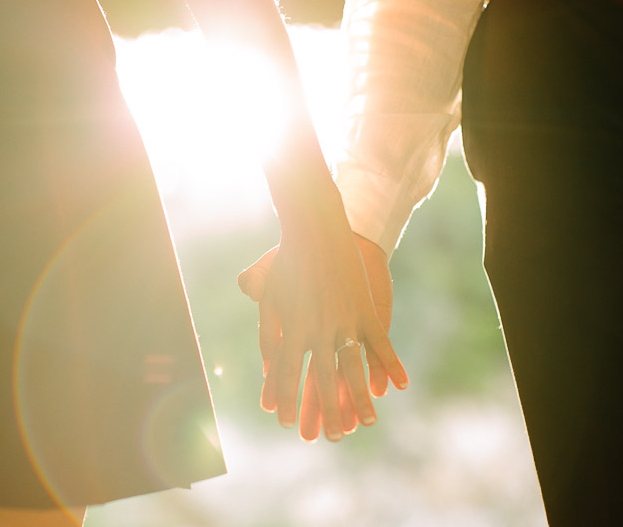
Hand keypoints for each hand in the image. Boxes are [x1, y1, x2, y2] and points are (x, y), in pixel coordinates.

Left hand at [238, 231, 406, 440]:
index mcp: (292, 327)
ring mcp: (345, 320)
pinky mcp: (365, 309)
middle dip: (326, 410)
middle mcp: (319, 329)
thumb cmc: (287, 263)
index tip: (285, 421)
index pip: (286, 372)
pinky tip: (399, 386)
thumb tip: (268, 365)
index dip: (286, 398)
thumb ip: (269, 333)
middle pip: (321, 378)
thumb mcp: (270, 297)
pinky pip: (380, 343)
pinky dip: (390, 365)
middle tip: (332, 437)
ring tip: (367, 423)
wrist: (316, 229)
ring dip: (360, 397)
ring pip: (354, 367)